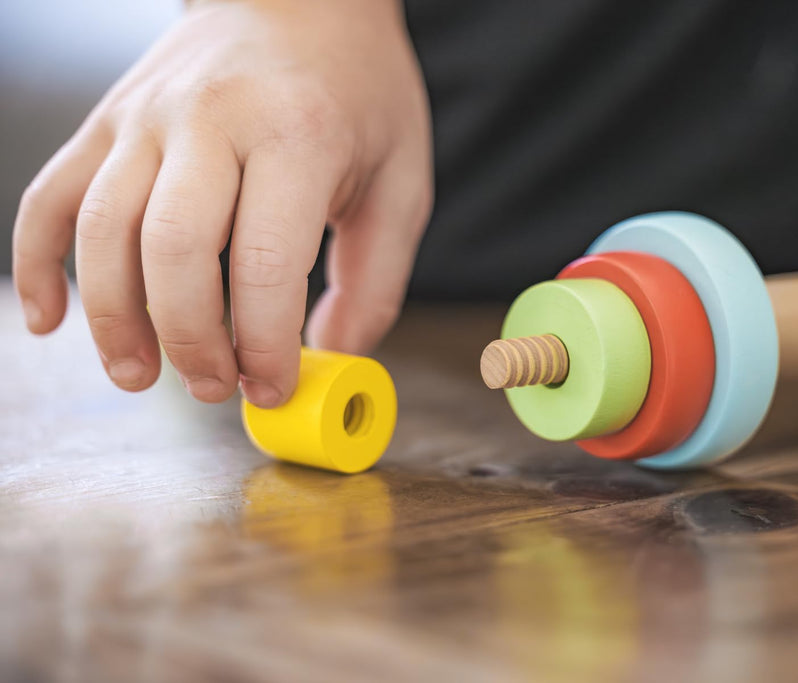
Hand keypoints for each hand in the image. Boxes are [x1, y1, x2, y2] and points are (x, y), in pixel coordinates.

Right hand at [12, 0, 432, 406]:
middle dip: (190, 341)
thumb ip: (377, 275)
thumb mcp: (402, 178)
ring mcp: (146, 117)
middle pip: (172, 252)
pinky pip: (50, 196)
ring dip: (114, 320)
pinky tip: (51, 319)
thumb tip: (336, 355)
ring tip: (140, 376)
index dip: (265, 346)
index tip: (272, 386)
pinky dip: (37, 263)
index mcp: (296, 136)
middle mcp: (210, 121)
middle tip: (213, 387)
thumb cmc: (358, 90)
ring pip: (101, 231)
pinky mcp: (107, 121)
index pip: (265, 264)